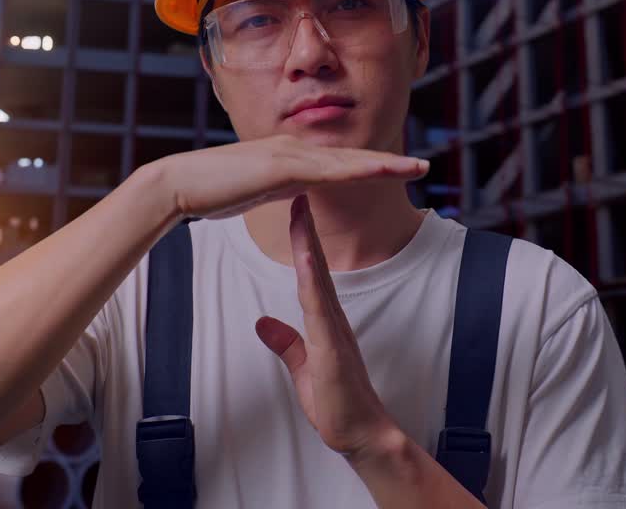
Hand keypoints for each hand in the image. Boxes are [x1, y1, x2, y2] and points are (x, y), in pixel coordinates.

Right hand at [154, 134, 428, 219]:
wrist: (179, 184)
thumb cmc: (210, 190)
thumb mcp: (255, 189)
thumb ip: (278, 186)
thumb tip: (295, 191)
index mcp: (289, 154)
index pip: (339, 163)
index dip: (371, 165)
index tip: (399, 170)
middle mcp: (294, 147)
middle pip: (351, 158)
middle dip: (389, 161)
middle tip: (423, 165)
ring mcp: (288, 154)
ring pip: (346, 162)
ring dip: (384, 164)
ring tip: (416, 167)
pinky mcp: (280, 166)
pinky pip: (327, 171)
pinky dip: (356, 171)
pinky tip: (379, 172)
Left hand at [254, 195, 400, 458]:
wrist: (361, 435)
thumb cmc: (337, 405)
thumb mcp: (303, 369)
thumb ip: (287, 344)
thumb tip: (264, 323)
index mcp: (325, 320)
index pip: (310, 271)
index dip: (302, 239)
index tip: (294, 208)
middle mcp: (333, 318)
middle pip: (316, 265)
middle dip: (306, 228)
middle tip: (299, 190)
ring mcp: (334, 331)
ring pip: (319, 279)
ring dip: (309, 244)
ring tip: (300, 211)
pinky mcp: (333, 348)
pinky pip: (321, 308)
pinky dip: (314, 281)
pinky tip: (307, 260)